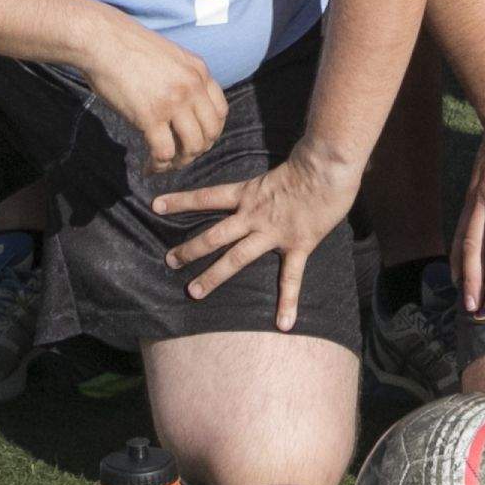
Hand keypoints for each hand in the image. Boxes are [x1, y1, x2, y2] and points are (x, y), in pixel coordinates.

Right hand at [79, 16, 231, 178]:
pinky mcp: (150, 116)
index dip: (211, 131)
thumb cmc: (127, 47)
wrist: (102, 40)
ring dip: (179, 162)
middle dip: (197, 150)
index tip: (196, 138)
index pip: (221, 111)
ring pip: (192, 146)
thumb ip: (182, 78)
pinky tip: (149, 166)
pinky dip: (159, 165)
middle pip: (211, 132)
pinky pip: (164, 152)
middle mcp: (192, 87)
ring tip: (164, 164)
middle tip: (180, 156)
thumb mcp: (169, 56)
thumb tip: (182, 107)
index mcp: (199, 70)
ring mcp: (173, 102)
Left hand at [153, 136, 364, 329]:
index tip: (155, 204)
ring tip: (193, 292)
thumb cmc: (310, 161)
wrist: (329, 166)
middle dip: (190, 249)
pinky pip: (290, 278)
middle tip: (168, 261)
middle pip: (214, 234)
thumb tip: (264, 187)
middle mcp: (254, 215)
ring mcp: (273, 233)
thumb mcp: (276, 170)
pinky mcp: (298, 245)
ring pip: (236, 257)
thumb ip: (265, 185)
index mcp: (248, 193)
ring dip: (213, 275)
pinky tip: (284, 323)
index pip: (206, 197)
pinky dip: (287, 302)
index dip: (180, 201)